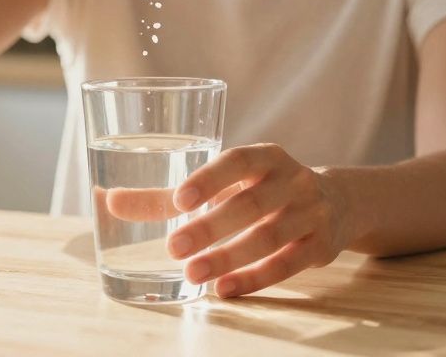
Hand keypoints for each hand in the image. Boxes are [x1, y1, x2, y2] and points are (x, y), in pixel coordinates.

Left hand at [105, 144, 353, 297]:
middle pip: (251, 204)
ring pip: (269, 237)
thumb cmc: (262, 189)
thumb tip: (108, 201)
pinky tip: (223, 288)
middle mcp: (292, 180)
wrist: (337, 202)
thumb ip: (167, 196)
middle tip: (174, 247)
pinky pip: (287, 265)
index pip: (239, 161)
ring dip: (229, 257)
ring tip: (192, 273)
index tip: (180, 199)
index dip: (211, 178)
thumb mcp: (226, 184)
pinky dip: (254, 278)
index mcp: (266, 157)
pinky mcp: (320, 246)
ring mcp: (311, 214)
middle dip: (211, 227)